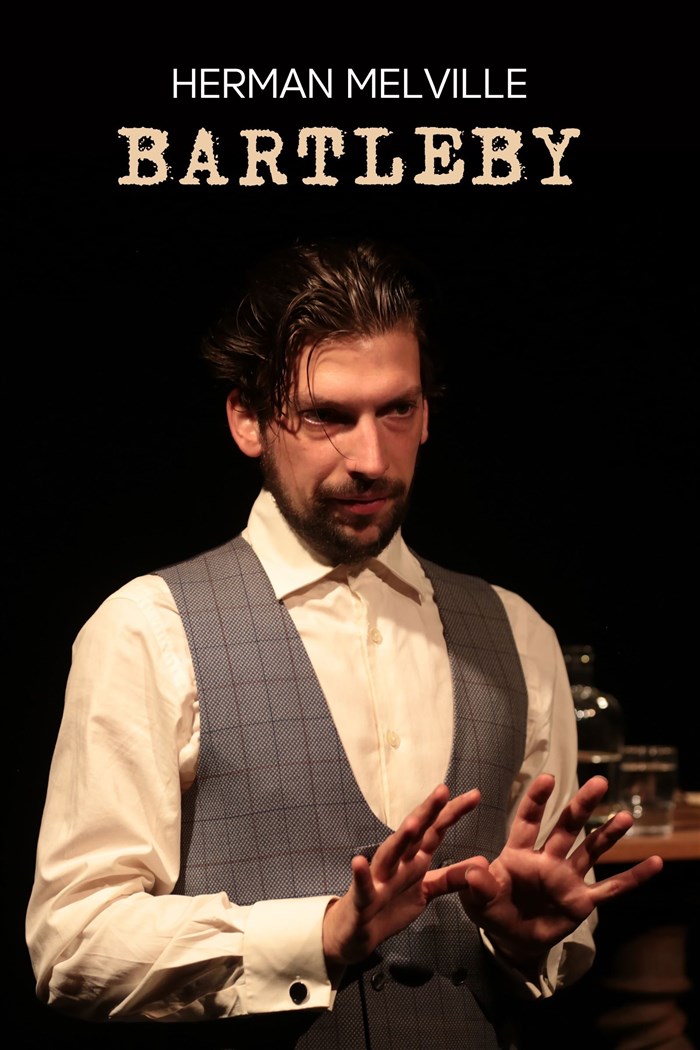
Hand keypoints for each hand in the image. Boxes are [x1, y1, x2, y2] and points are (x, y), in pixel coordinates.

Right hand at [323, 784, 480, 968]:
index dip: (453, 813)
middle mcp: (397, 862)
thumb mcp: (426, 892)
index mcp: (414, 859)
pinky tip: (358, 861)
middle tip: (443, 791)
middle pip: (414, 833)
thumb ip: (450, 878)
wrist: (356, 932)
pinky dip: (361, 874)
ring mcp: (379, 878)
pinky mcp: (363, 899)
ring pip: (390, 854)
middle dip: (428, 812)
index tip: (475, 795)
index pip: (435, 830)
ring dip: (399, 838)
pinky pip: (362, 886)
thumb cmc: (389, 906)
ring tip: (412, 823)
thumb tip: (482, 862)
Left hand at [458, 774, 663, 971]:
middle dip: (582, 806)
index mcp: (518, 854)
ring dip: (608, 834)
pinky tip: (655, 863)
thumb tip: (472, 868)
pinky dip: (632, 878)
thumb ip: (476, 885)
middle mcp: (546, 860)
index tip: (548, 778)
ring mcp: (566, 879)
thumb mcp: (477, 901)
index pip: (528, 821)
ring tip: (626, 816)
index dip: (537, 800)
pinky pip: (610, 889)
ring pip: (590, 851)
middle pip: (567, 827)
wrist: (511, 940)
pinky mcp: (581, 902)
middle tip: (599, 782)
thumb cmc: (492, 910)